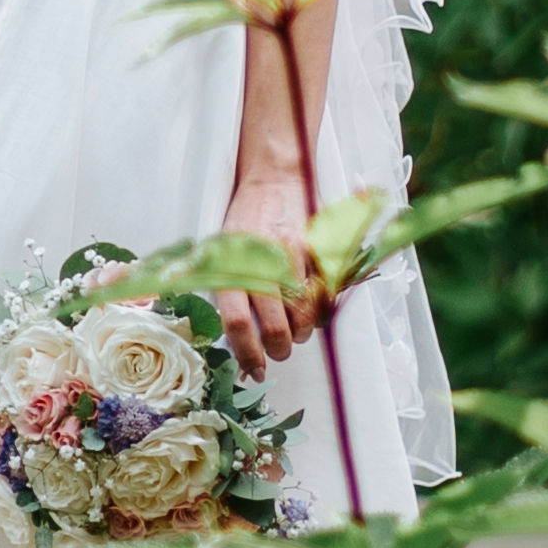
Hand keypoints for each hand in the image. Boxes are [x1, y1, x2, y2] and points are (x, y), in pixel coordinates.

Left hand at [218, 167, 325, 373]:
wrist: (273, 179)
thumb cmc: (245, 221)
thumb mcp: (221, 252)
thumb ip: (227, 293)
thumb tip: (236, 341)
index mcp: (233, 264)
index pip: (237, 321)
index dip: (247, 353)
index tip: (254, 368)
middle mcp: (264, 261)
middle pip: (276, 327)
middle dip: (279, 350)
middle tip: (277, 351)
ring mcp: (295, 257)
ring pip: (305, 316)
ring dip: (301, 332)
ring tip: (293, 328)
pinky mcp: (319, 252)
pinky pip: (325, 296)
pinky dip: (319, 310)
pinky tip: (310, 306)